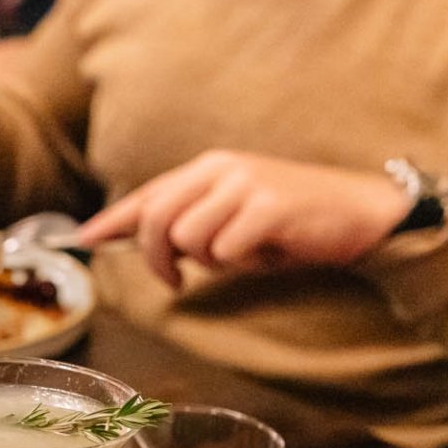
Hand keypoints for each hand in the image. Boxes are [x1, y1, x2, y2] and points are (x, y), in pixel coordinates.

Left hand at [76, 150, 410, 283]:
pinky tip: (267, 253)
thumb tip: (146, 244)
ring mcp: (246, 184)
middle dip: (158, 259)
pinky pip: (226, 250)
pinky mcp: (269, 207)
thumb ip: (192, 222)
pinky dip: (242, 262)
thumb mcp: (235, 215)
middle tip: (176, 280)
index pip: (149, 195)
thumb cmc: (295, 221)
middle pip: (158, 220)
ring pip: (190, 239)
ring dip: (212, 261)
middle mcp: (223, 168)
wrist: (361, 213)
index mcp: (210, 167)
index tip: (86, 238)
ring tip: (245, 253)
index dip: (114, 220)